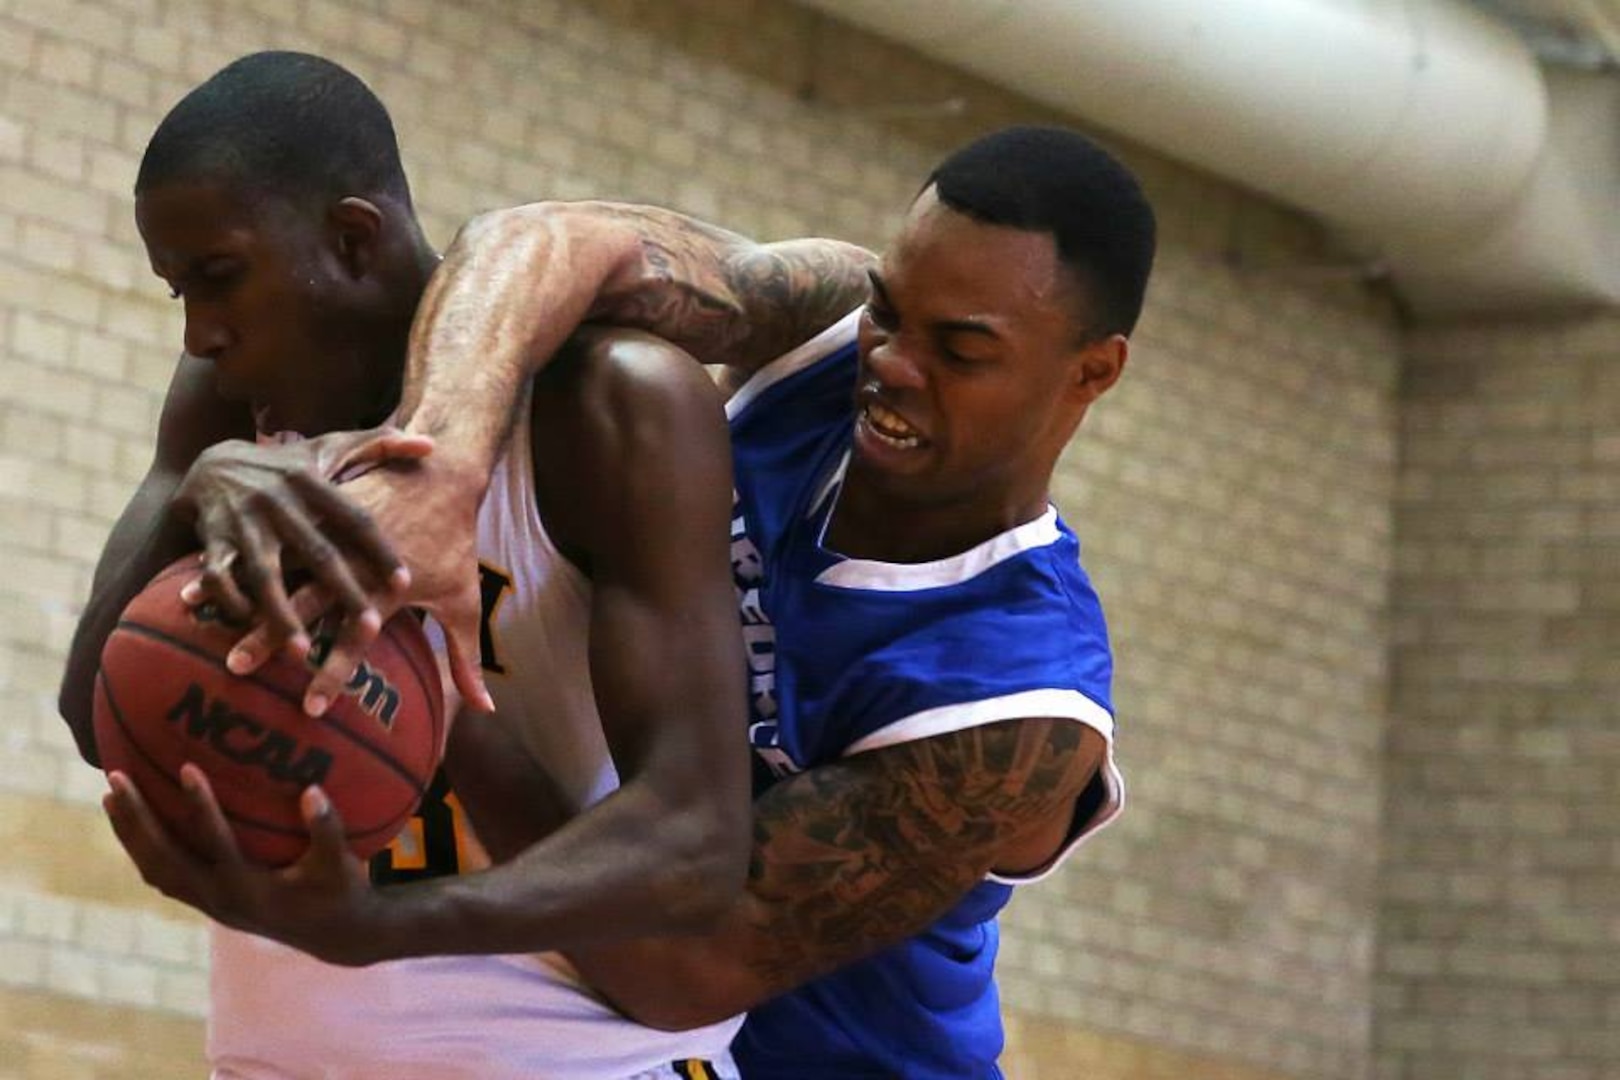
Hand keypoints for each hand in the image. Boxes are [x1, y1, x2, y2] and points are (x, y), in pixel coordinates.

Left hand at [102, 765, 389, 966]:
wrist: (333, 935)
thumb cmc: (340, 892)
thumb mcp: (340, 864)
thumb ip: (327, 829)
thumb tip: (311, 790)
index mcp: (249, 889)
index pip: (215, 843)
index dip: (200, 806)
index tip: (185, 767)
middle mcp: (219, 899)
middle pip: (163, 859)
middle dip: (137, 818)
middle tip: (116, 778)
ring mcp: (209, 904)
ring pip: (155, 870)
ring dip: (130, 834)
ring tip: (111, 796)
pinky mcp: (208, 902)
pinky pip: (163, 875)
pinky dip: (143, 849)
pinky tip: (135, 824)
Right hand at [223, 447, 492, 715]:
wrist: (211, 461)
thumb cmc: (288, 466)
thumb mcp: (330, 448)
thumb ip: (380, 445)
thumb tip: (431, 444)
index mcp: (312, 482)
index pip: (355, 519)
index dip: (380, 549)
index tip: (405, 581)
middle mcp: (277, 501)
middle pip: (316, 552)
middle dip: (343, 592)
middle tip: (370, 628)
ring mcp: (242, 522)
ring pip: (263, 573)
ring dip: (280, 615)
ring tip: (301, 654)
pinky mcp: (212, 539)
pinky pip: (218, 577)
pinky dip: (230, 602)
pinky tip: (249, 627)